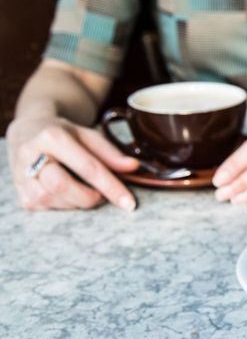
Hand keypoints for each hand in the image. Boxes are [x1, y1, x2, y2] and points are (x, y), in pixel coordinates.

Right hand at [7, 116, 138, 210]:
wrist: (28, 132)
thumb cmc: (64, 134)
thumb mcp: (88, 136)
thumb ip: (111, 153)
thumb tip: (134, 167)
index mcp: (52, 137)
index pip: (87, 167)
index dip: (111, 187)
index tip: (129, 203)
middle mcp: (31, 154)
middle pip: (63, 186)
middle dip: (90, 196)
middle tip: (101, 194)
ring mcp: (20, 174)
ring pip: (54, 200)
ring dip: (77, 201)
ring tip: (82, 188)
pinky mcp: (20, 192)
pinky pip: (47, 206)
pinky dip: (64, 204)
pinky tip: (67, 192)